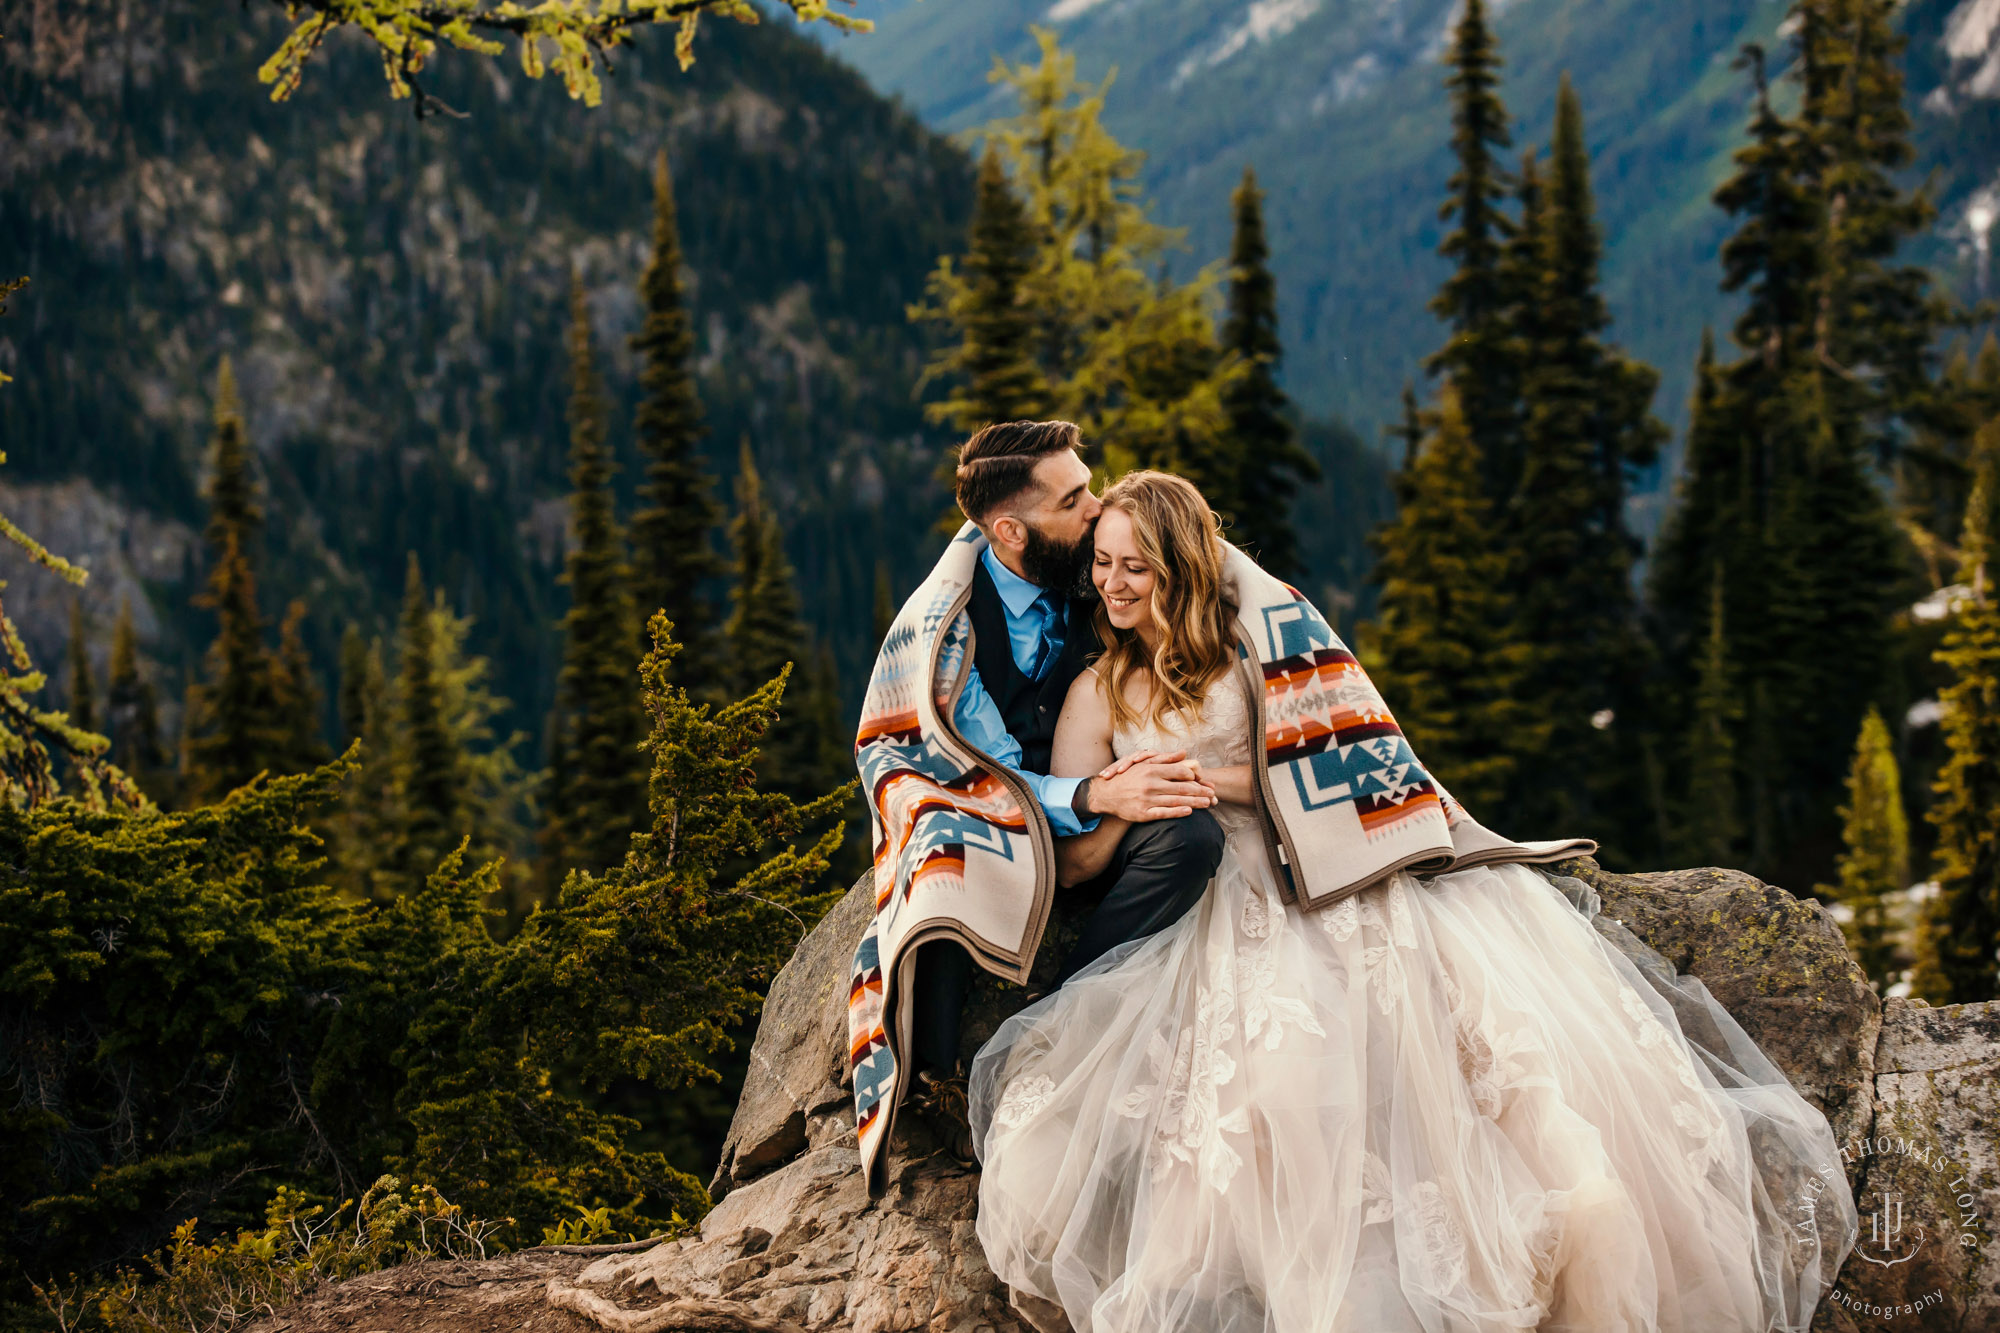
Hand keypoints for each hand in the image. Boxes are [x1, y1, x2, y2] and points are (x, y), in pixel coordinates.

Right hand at [1086, 750, 1215, 820]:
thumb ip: (1165, 759)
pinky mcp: (1143, 813)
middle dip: (1200, 791)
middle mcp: (1150, 784)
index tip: (1204, 780)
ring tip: (1208, 804)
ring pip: (1176, 801)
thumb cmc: (1127, 778)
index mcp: (1151, 769)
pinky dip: (1178, 812)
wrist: (1105, 794)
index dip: (1194, 777)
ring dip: (1195, 803)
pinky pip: (1164, 813)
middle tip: (1213, 794)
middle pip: (1182, 787)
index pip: (1179, 772)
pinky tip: (1189, 812)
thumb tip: (1184, 753)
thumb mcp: (1143, 764)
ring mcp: (1147, 799)